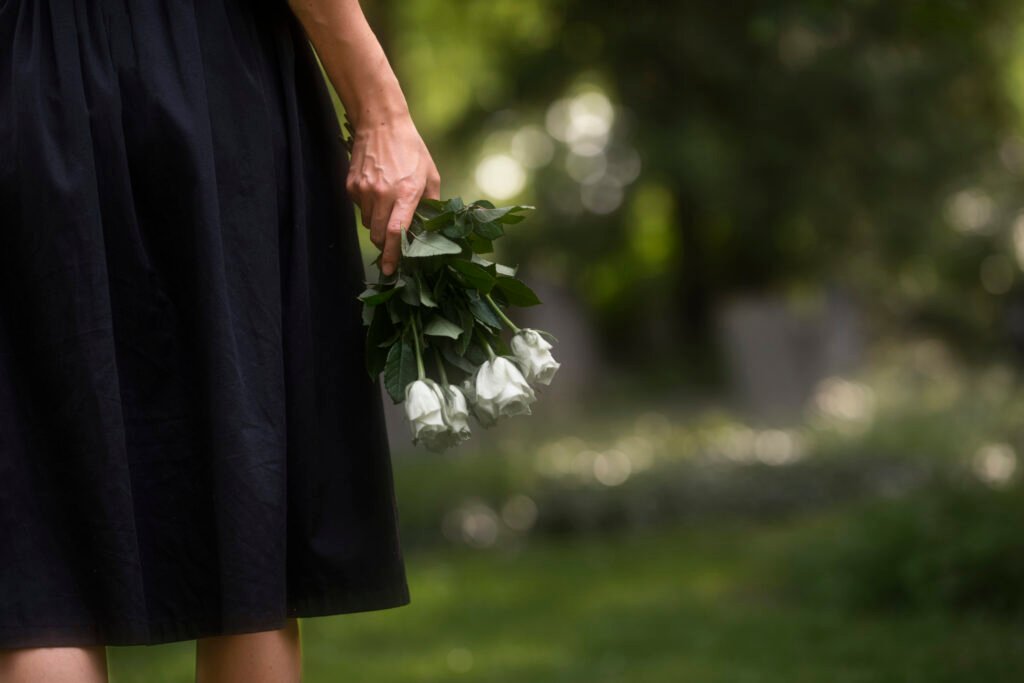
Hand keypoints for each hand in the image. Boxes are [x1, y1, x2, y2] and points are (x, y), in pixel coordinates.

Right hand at [345, 114, 440, 275]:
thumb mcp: (431, 176)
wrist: (381, 124)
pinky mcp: (351, 186)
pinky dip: (368, 209)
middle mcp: (382, 194)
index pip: (394, 233)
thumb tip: (429, 229)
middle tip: (393, 245)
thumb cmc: (411, 150)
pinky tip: (377, 193)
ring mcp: (364, 190)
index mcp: (406, 193)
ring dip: (377, 225)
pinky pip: (359, 209)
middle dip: (384, 245)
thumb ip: (431, 204)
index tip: (389, 270)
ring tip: (388, 207)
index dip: (391, 255)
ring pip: (367, 224)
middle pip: (377, 235)